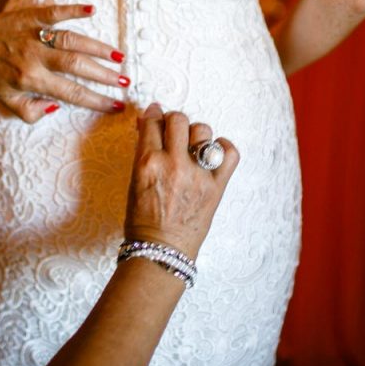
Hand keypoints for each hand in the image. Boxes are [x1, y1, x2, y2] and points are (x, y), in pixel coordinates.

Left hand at [0, 4, 128, 123]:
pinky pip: (55, 12)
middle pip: (77, 66)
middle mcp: (36, 58)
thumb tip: (57, 108)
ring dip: (97, 48)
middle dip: (104, 75)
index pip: (71, 93)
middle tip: (125, 81)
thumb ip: (31, 111)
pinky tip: (92, 10)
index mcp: (32, 80)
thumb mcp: (8, 100)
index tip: (116, 105)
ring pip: (72, 40)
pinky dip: (73, 9)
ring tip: (119, 57)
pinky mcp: (33, 16)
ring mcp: (35, 35)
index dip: (96, 101)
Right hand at [124, 104, 239, 259]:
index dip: (154, 115)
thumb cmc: (143, 220)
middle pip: (179, 119)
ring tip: (192, 145)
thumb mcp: (134, 181)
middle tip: (173, 130)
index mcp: (148, 162)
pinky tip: (214, 152)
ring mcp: (197, 175)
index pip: (153, 122)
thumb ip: (144, 151)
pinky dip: (224, 148)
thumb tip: (149, 124)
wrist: (160, 251)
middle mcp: (174, 164)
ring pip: (203, 130)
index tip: (155, 114)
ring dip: (196, 134)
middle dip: (174, 120)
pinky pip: (230, 154)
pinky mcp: (216, 187)